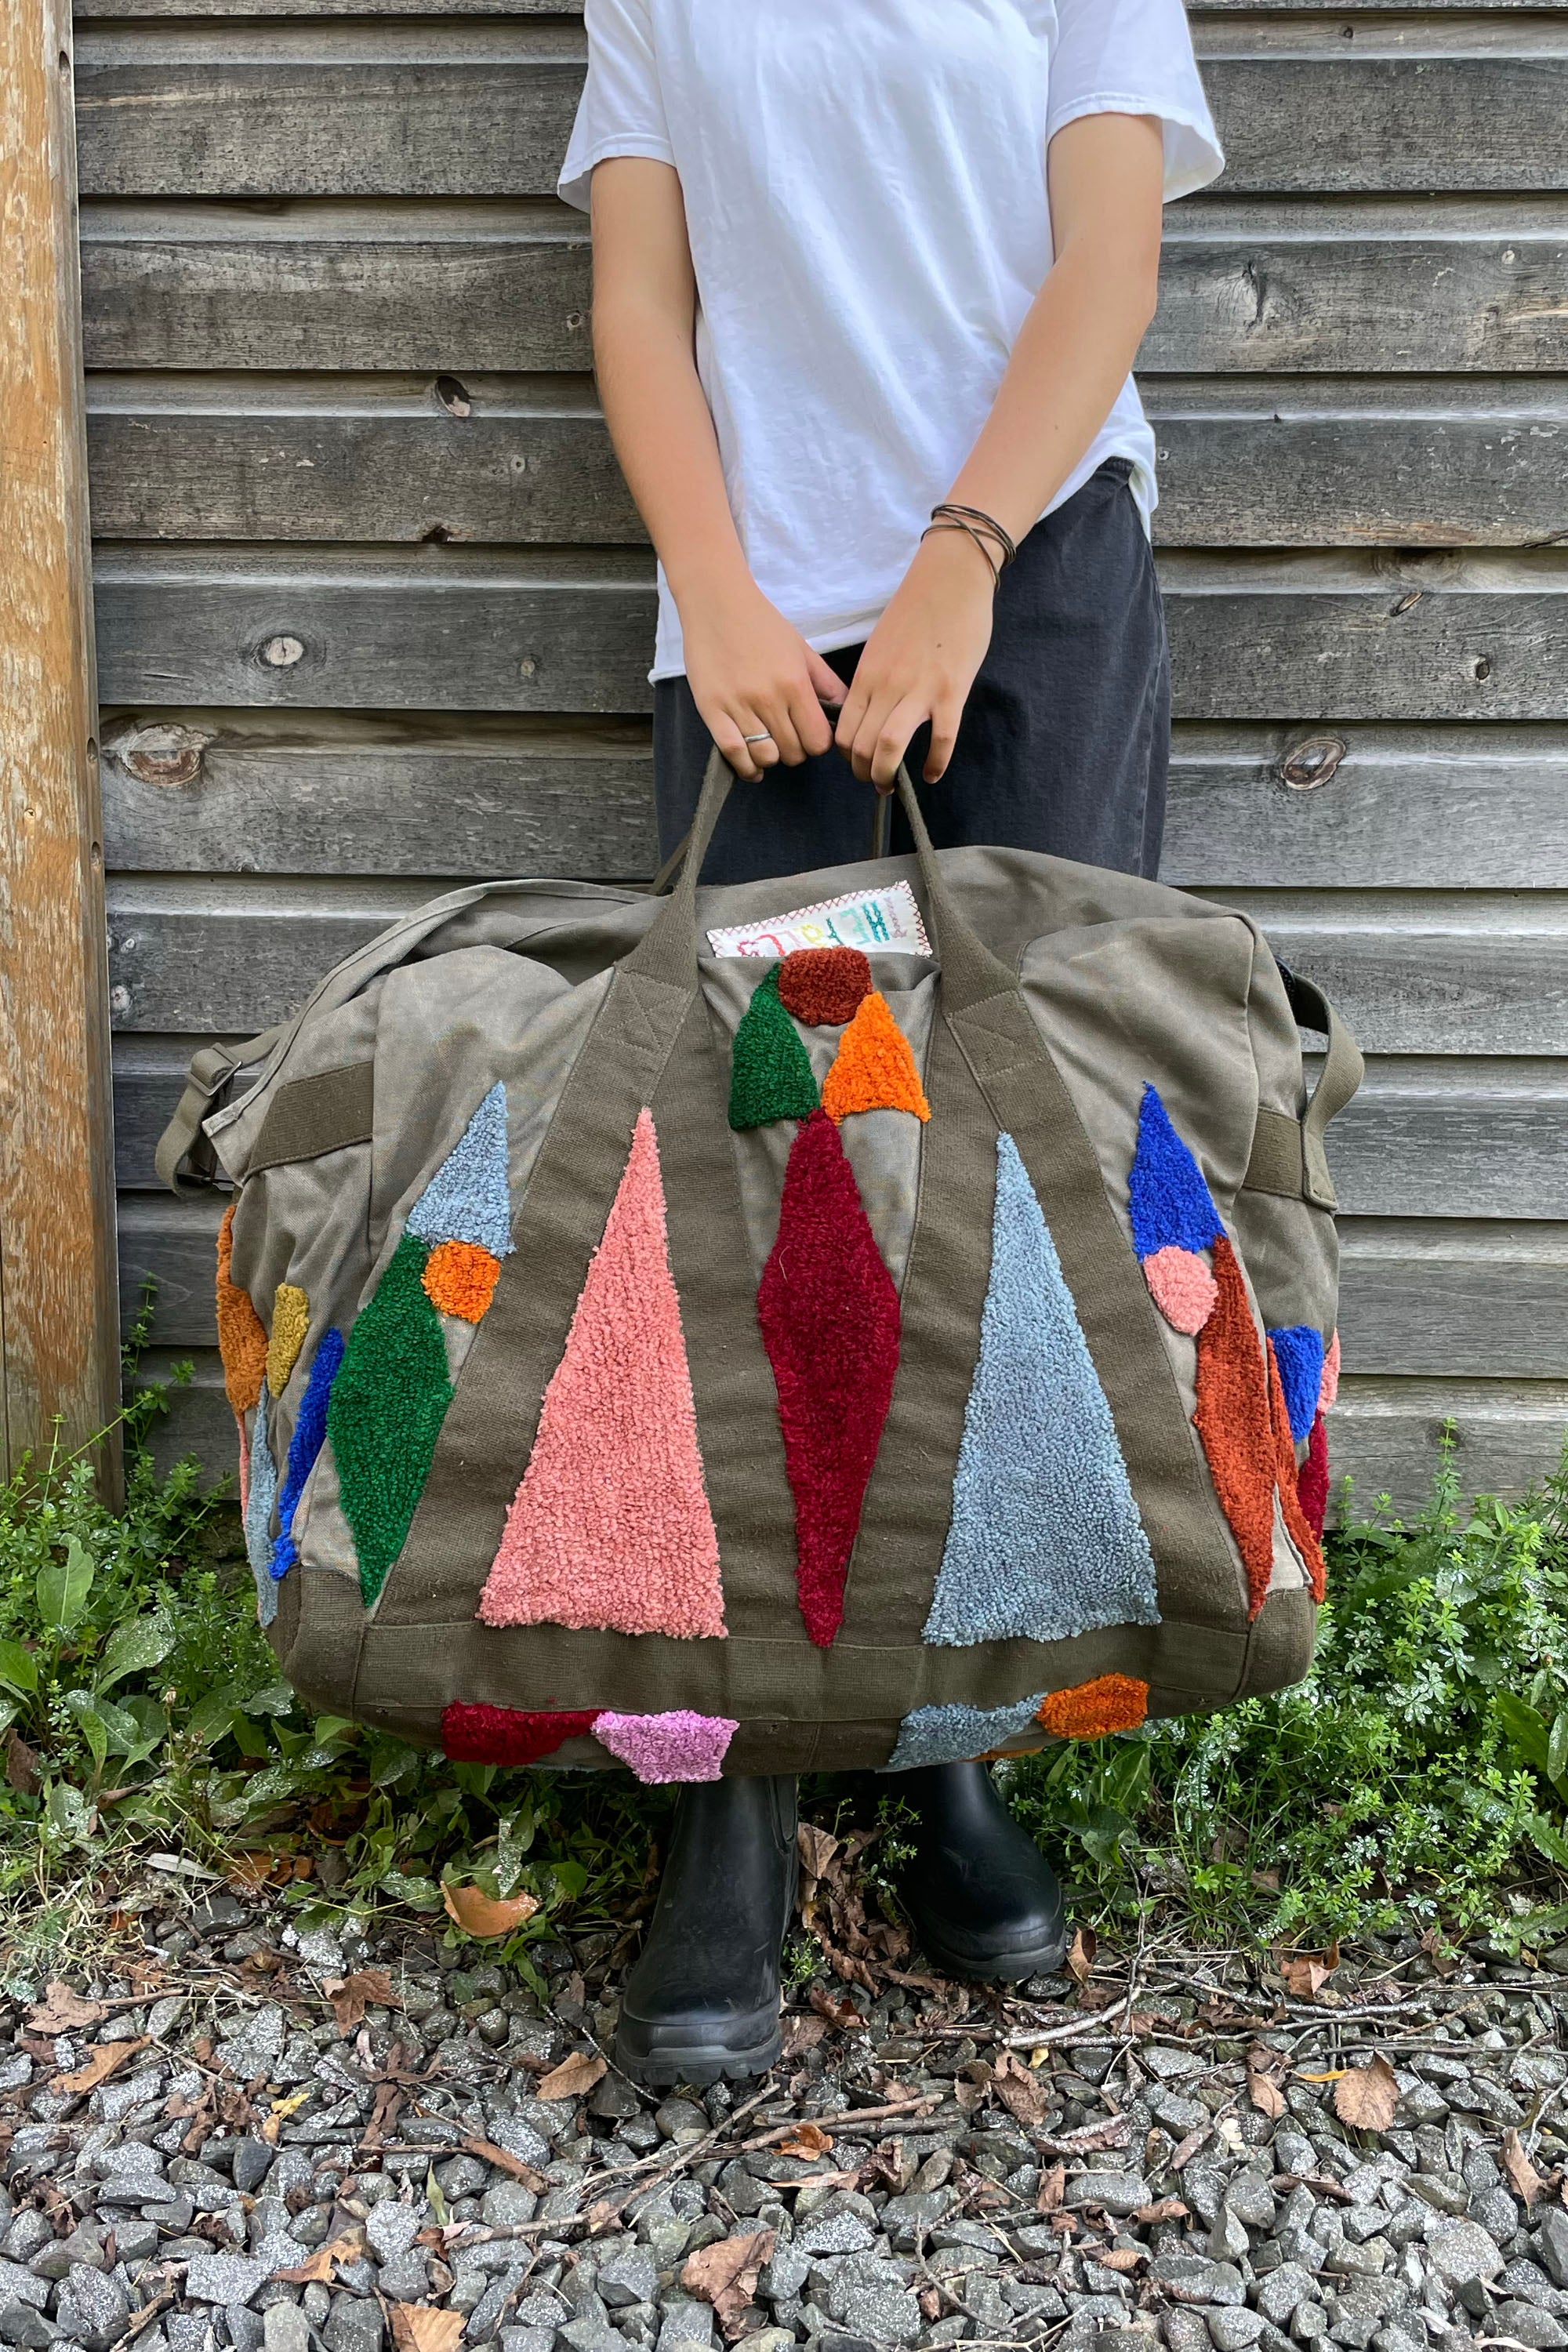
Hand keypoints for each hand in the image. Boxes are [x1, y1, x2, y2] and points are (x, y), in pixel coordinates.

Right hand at [681, 580, 846, 782]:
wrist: (717, 603)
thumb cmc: (761, 624)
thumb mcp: (802, 650)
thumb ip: (826, 683)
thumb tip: (847, 710)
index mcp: (795, 684)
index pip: (818, 740)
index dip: (818, 744)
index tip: (810, 735)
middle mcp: (769, 699)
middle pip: (793, 752)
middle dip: (796, 751)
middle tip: (789, 737)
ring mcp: (738, 706)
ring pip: (765, 756)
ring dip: (771, 758)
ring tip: (769, 746)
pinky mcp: (712, 710)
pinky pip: (733, 753)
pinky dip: (746, 767)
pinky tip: (753, 767)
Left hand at [835, 530, 995, 789]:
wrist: (951, 578)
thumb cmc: (916, 609)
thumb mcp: (881, 646)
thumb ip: (873, 680)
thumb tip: (869, 712)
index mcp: (867, 675)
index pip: (844, 730)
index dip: (847, 756)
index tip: (858, 762)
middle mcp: (887, 686)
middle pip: (862, 745)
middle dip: (864, 772)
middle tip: (874, 781)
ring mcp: (919, 690)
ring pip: (889, 747)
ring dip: (886, 775)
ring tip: (891, 784)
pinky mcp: (951, 692)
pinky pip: (941, 740)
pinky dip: (935, 764)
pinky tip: (931, 773)